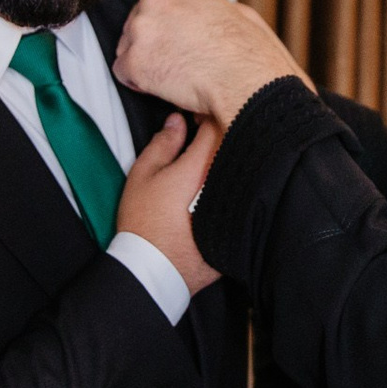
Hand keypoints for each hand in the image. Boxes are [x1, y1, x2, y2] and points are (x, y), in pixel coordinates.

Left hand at [114, 0, 310, 126]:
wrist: (247, 81)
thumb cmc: (251, 53)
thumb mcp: (239, 12)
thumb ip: (213, 8)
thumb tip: (211, 14)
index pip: (156, 6)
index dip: (165, 30)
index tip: (177, 44)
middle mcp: (155, 1)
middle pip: (137, 25)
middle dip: (152, 46)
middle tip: (176, 64)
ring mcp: (141, 30)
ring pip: (128, 49)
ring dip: (146, 64)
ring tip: (174, 78)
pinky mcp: (134, 61)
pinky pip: (124, 75)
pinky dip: (140, 85)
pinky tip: (165, 88)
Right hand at [118, 113, 222, 294]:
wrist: (153, 270)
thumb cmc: (144, 222)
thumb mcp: (143, 176)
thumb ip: (163, 144)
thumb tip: (177, 121)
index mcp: (202, 164)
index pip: (216, 125)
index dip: (205, 117)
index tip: (195, 119)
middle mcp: (225, 180)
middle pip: (233, 146)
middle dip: (220, 139)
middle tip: (199, 144)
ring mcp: (235, 203)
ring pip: (240, 171)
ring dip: (227, 164)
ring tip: (205, 171)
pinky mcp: (239, 224)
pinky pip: (242, 197)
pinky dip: (233, 190)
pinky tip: (217, 195)